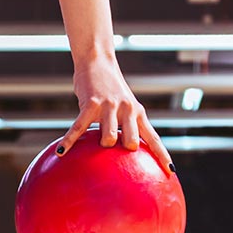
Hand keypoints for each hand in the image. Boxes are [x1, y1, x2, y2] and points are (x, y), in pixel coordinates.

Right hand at [55, 58, 173, 175]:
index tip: (170, 171)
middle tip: (117, 152)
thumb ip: (128, 125)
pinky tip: (61, 152)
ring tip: (98, 143)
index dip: (162, 156)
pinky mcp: (91, 104)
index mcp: (138, 113)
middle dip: (126, 150)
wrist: (98, 62)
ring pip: (109, 137)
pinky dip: (69, 141)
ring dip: (103, 143)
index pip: (153, 138)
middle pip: (132, 142)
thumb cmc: (111, 89)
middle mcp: (127, 110)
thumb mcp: (125, 106)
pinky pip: (79, 128)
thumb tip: (123, 150)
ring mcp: (109, 107)